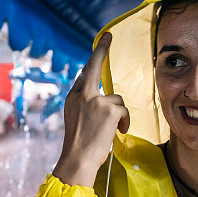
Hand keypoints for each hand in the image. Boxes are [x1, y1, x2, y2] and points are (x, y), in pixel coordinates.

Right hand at [52, 32, 129, 186]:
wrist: (78, 160)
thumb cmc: (80, 146)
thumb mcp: (77, 120)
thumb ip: (87, 104)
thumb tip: (104, 97)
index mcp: (72, 98)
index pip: (84, 73)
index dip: (94, 58)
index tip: (101, 41)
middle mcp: (81, 95)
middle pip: (94, 67)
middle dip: (101, 50)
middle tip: (108, 36)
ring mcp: (95, 100)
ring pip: (116, 98)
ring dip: (119, 114)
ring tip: (112, 130)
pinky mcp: (109, 109)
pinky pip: (124, 110)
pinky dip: (125, 121)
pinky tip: (118, 131)